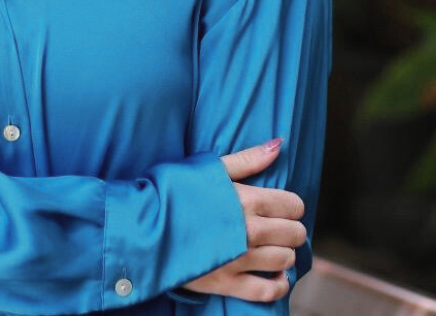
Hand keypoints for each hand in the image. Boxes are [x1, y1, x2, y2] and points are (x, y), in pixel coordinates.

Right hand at [179, 140, 305, 303]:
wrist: (142, 226)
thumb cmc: (173, 190)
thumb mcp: (210, 167)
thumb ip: (248, 159)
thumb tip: (278, 144)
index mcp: (246, 199)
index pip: (292, 205)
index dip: (292, 205)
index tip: (283, 207)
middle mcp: (249, 231)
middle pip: (293, 234)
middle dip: (291, 229)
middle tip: (279, 227)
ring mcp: (239, 260)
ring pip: (284, 260)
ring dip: (284, 254)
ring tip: (274, 248)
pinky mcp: (227, 284)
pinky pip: (267, 291)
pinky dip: (278, 284)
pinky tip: (275, 276)